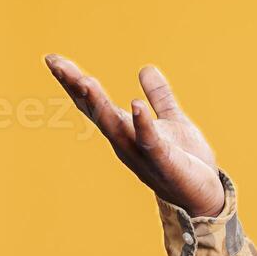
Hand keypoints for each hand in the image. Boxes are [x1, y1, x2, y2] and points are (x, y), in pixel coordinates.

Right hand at [45, 55, 225, 216]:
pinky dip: (141, 123)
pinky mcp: (164, 162)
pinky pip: (149, 141)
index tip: (52, 58)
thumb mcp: (173, 120)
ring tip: (85, 80)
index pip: (93, 103)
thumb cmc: (186, 161)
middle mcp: (126, 142)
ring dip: (99, 105)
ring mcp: (142, 153)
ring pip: (115, 126)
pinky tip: (134, 104)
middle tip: (56, 64)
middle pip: (95, 111)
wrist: (204, 196)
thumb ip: (159, 96)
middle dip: (76, 88)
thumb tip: (146, 68)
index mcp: (126, 130)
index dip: (73, 81)